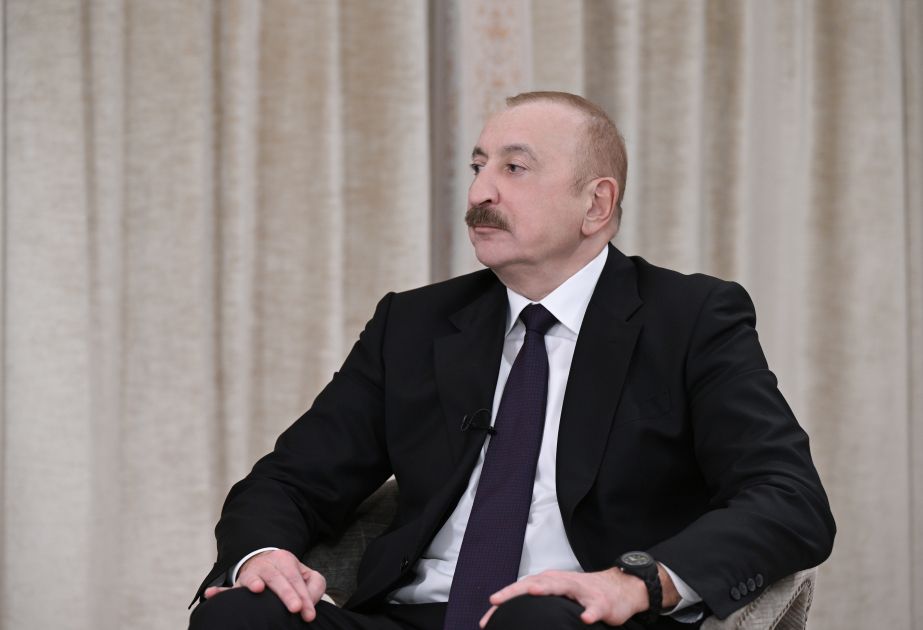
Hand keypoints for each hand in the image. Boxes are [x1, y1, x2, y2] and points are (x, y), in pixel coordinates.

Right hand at [203, 549, 326, 622]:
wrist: (266, 563)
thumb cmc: (290, 575)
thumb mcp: (308, 576)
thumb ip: (315, 586)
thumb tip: (308, 602)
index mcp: (286, 560)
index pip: (297, 579)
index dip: (305, 597)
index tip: (309, 615)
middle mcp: (267, 565)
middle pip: (278, 577)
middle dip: (287, 593)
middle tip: (295, 608)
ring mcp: (250, 574)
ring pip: (253, 578)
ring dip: (253, 582)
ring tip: (258, 589)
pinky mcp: (238, 584)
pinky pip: (227, 589)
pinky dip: (219, 592)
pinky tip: (210, 594)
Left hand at [478, 568, 648, 627]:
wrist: (619, 588)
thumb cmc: (583, 592)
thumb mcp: (557, 594)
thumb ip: (538, 601)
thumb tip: (513, 615)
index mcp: (549, 581)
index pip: (521, 589)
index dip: (503, 600)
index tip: (486, 618)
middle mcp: (562, 582)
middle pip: (535, 584)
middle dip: (514, 592)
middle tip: (496, 600)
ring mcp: (582, 591)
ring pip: (562, 587)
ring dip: (547, 589)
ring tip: (533, 593)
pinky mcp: (601, 602)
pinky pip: (594, 607)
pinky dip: (590, 612)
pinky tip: (585, 619)